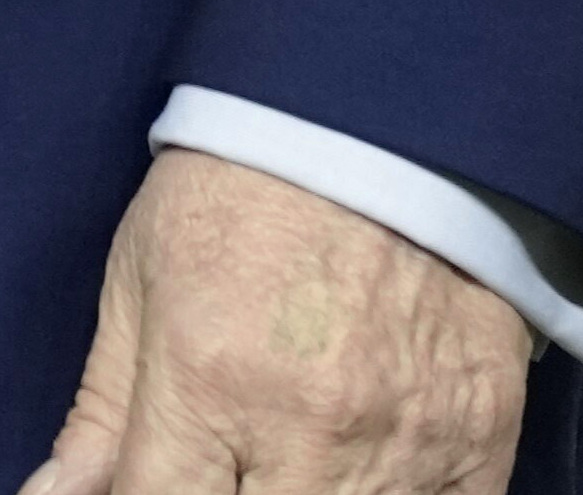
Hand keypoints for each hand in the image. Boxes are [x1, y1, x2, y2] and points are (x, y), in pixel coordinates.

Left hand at [16, 149, 534, 494]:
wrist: (379, 123)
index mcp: (205, 380)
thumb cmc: (240, 194)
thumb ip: (102, 411)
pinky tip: (367, 465)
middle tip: (231, 463)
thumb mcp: (139, 279)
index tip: (158, 478)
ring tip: (291, 454)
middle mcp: (306, 431)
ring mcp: (402, 447)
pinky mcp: (480, 446)